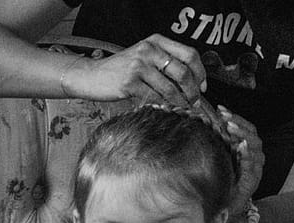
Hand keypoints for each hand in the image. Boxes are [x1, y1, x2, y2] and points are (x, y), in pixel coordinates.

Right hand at [74, 36, 202, 108]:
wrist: (91, 76)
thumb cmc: (119, 70)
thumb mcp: (143, 57)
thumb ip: (163, 62)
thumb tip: (191, 81)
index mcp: (156, 41)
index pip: (189, 54)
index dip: (200, 72)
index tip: (202, 86)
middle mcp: (149, 50)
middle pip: (183, 71)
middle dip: (193, 90)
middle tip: (195, 102)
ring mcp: (139, 66)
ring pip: (170, 88)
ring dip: (180, 102)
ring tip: (183, 109)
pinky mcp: (129, 83)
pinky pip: (154, 98)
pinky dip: (163, 106)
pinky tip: (166, 111)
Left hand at [215, 107, 264, 215]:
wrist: (226, 209)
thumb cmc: (221, 184)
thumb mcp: (216, 162)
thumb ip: (215, 146)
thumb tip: (203, 126)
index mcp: (244, 148)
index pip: (242, 127)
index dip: (233, 116)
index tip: (220, 108)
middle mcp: (252, 155)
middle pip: (250, 132)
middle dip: (237, 122)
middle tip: (225, 116)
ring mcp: (255, 166)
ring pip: (254, 144)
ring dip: (242, 134)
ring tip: (231, 127)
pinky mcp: (253, 179)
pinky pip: (253, 163)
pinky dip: (247, 153)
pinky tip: (240, 146)